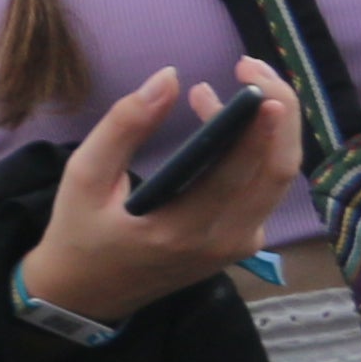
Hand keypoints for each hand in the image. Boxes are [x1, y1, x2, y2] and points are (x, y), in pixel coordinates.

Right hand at [33, 57, 303, 326]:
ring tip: (235, 85)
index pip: (246, 171)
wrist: (87, 295)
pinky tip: (225, 124)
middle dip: (280, 111)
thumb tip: (168, 77)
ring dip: (269, 127)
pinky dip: (256, 149)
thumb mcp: (84, 176)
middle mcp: (226, 241)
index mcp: (187, 229)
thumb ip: (124, 126)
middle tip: (251, 67)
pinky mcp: (240, 241)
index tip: (253, 77)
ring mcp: (239, 244)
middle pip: (280, 170)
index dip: (263, 122)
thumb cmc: (80, 233)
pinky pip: (263, 188)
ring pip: (278, 178)